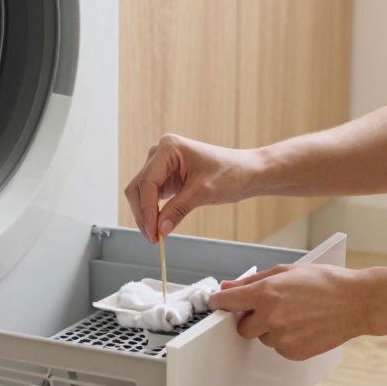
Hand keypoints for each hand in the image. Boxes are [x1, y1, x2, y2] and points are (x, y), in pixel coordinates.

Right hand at [124, 134, 263, 242]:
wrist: (247, 172)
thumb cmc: (231, 173)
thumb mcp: (203, 192)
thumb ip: (177, 210)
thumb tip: (159, 229)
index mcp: (168, 148)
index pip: (146, 183)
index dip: (146, 210)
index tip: (152, 232)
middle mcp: (161, 153)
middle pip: (138, 187)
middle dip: (143, 214)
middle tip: (153, 237)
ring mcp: (163, 165)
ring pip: (141, 193)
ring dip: (145, 214)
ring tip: (156, 235)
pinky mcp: (167, 177)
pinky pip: (152, 196)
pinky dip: (153, 211)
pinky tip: (159, 226)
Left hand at [207, 263, 374, 360]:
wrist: (357, 302)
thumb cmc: (326, 282)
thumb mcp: (287, 271)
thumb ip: (253, 281)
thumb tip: (229, 286)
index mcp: (267, 293)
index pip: (228, 302)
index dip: (219, 303)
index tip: (216, 304)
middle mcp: (271, 317)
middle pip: (242, 327)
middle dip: (250, 319)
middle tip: (269, 308)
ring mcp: (283, 337)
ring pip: (262, 338)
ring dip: (271, 329)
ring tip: (295, 315)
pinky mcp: (294, 352)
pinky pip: (279, 348)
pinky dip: (286, 339)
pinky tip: (303, 326)